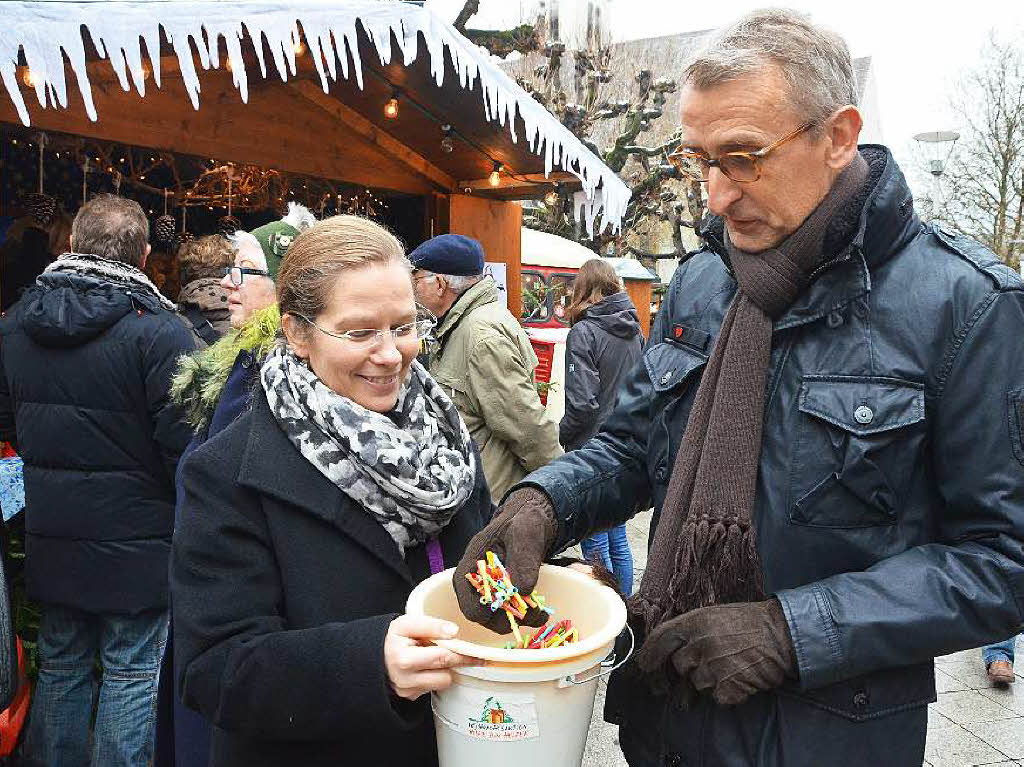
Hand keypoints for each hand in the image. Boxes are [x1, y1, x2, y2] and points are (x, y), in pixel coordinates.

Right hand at [384, 615, 477, 700]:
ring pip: (442, 683)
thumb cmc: (391, 638)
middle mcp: (405, 679)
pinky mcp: (409, 696)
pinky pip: (432, 688)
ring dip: (444, 670)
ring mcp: (407, 690)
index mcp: (404, 659)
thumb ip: (430, 625)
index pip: (442, 658)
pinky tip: (426, 667)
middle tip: (472, 656)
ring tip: (436, 657)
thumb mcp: (406, 624)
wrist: (370, 656)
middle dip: (459, 662)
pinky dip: (433, 677)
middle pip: (445, 673)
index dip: (463, 655)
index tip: (479, 654)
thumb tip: (453, 631)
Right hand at [453, 487, 556, 632]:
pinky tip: (537, 610)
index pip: (469, 603)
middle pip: (482, 615)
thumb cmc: (523, 522)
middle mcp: (474, 581)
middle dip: (507, 620)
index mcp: (471, 566)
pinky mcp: (501, 591)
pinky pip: (506, 610)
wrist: (531, 518)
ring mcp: (487, 587)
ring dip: (517, 619)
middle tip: (535, 617)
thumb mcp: (525, 535)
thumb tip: (522, 591)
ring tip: (540, 615)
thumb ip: (523, 561)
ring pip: (495, 617)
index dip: (489, 613)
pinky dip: (521, 614)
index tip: (514, 609)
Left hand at [635, 599, 796, 706]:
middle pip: (678, 666)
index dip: (649, 655)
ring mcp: (713, 667)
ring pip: (697, 684)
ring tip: (730, 666)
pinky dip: (727, 692)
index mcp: (694, 622)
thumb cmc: (750, 622)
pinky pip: (717, 697)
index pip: (660, 639)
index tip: (645, 666)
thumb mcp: (715, 614)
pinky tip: (739, 678)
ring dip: (709, 680)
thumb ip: (692, 629)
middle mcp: (699, 645)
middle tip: (708, 663)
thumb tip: (671, 648)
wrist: (782, 635)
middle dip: (688, 668)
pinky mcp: (728, 687)